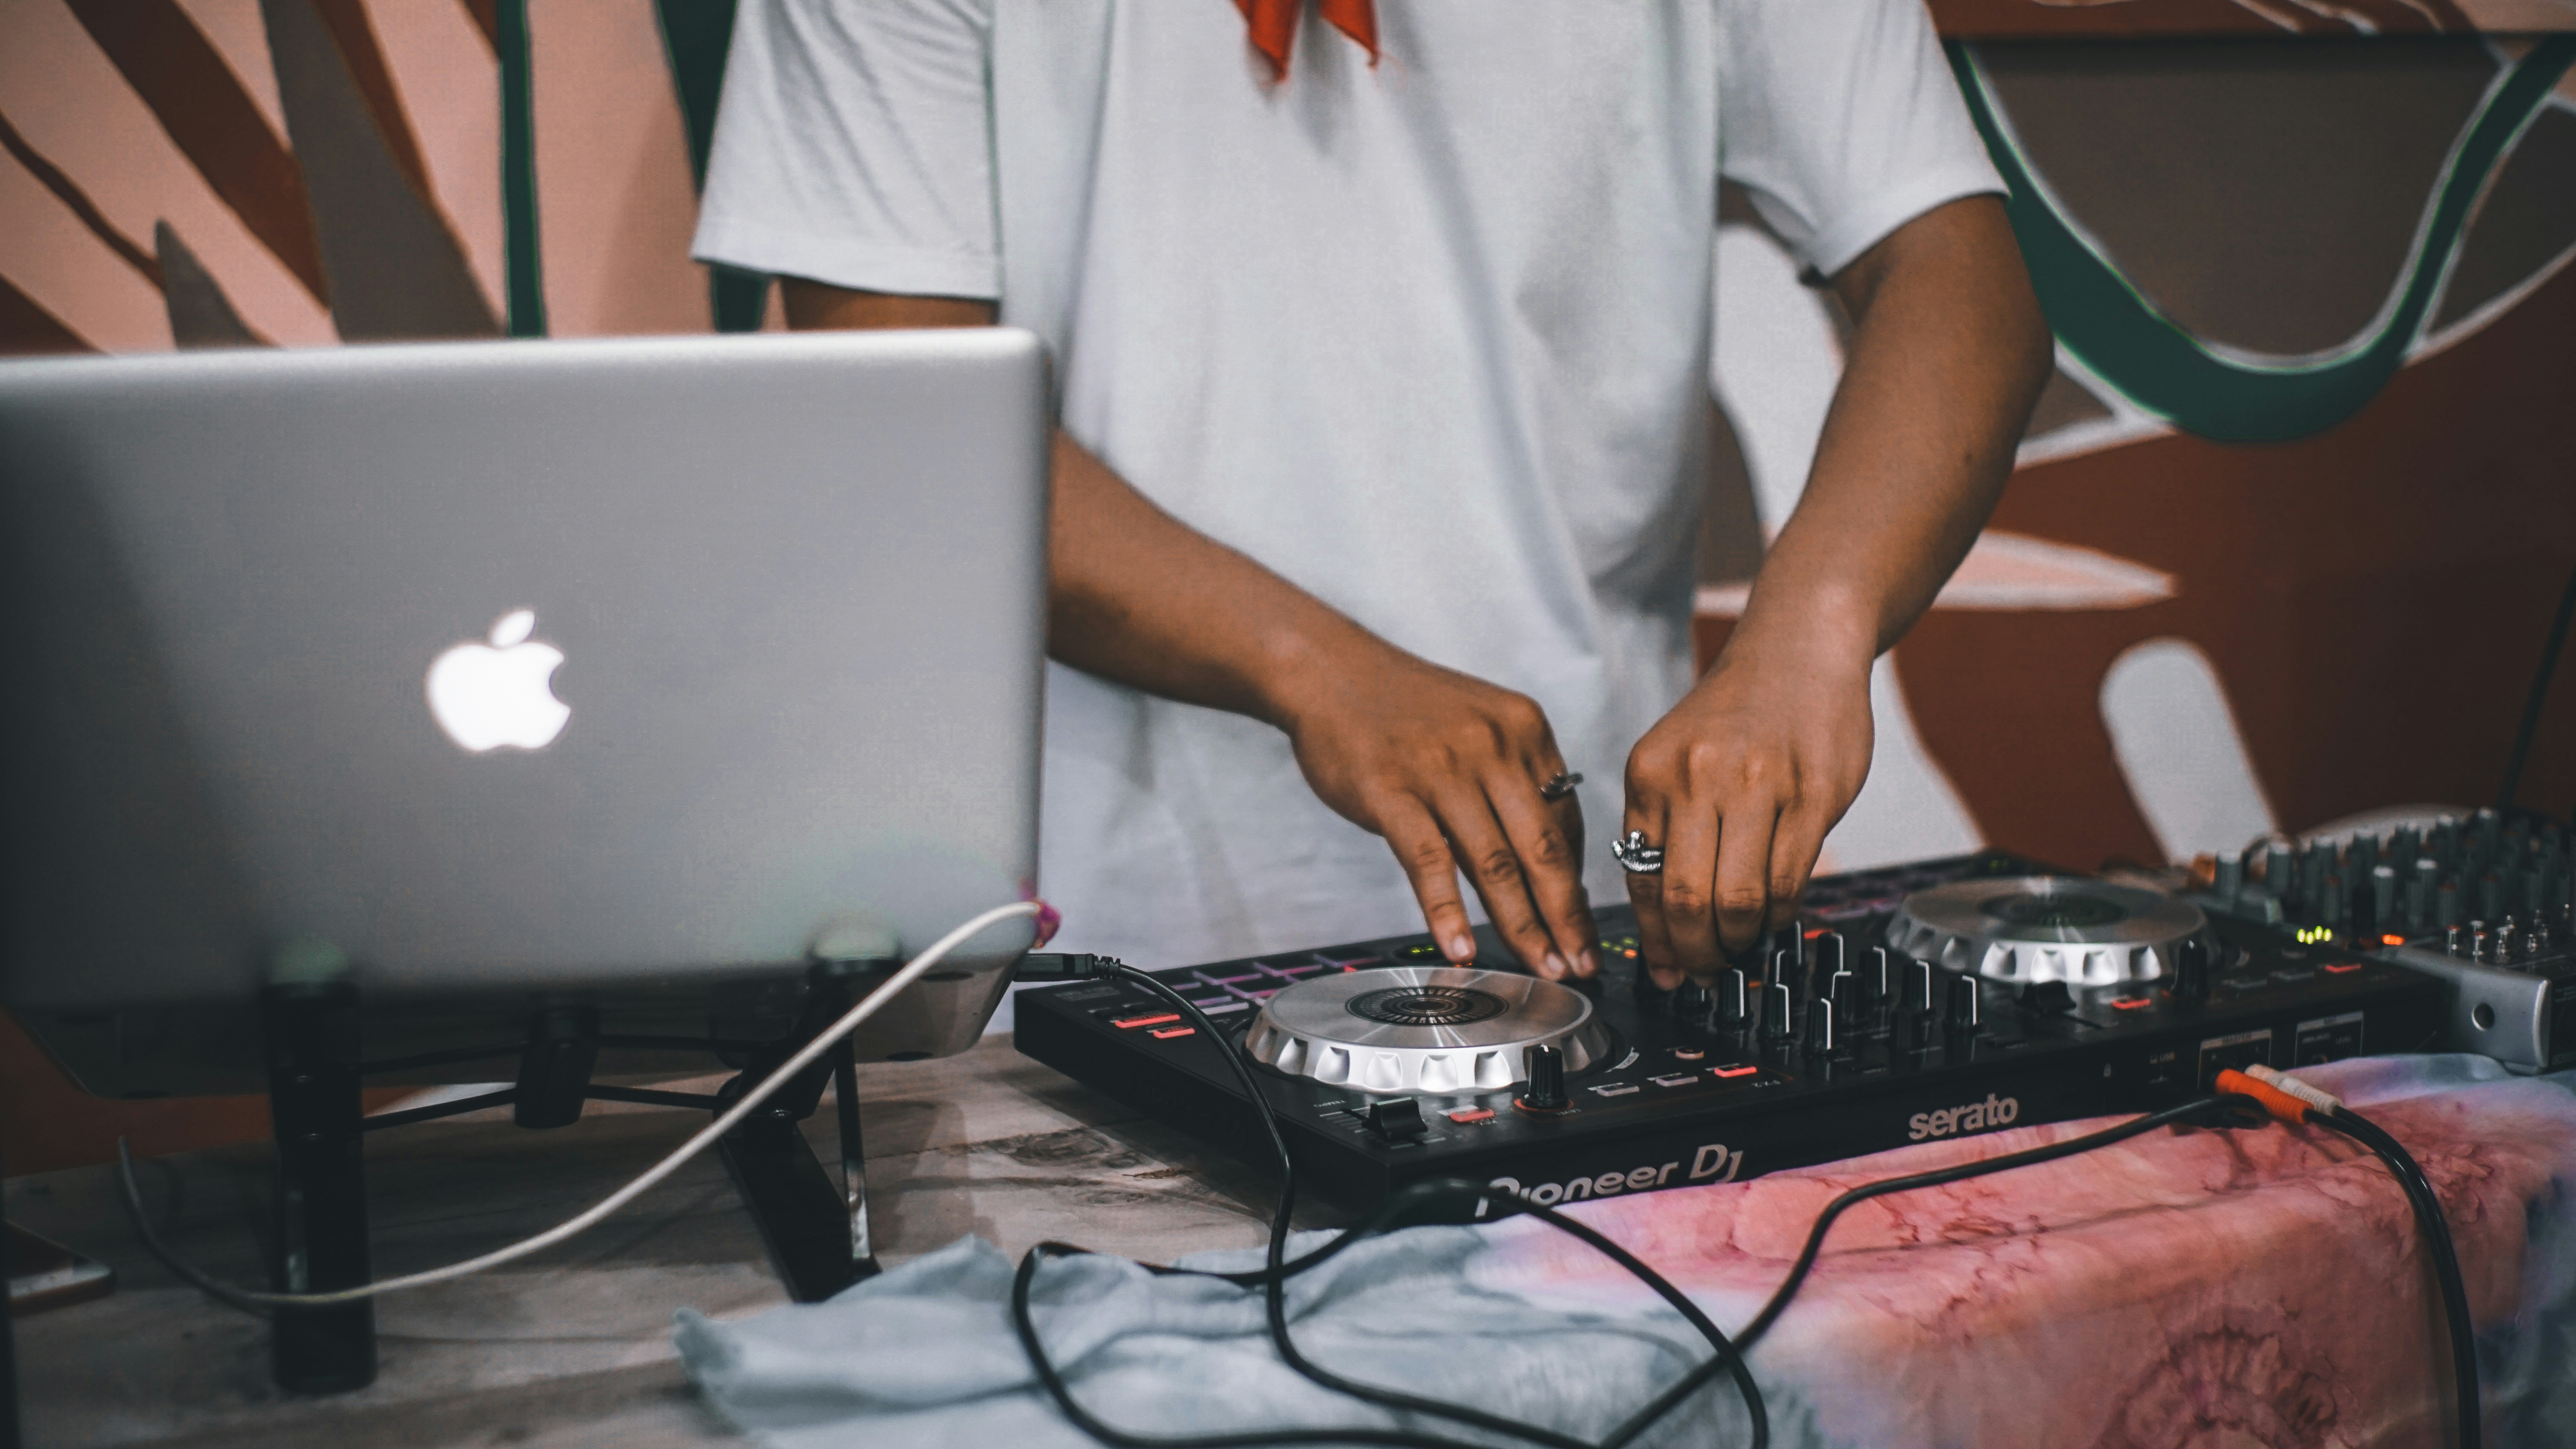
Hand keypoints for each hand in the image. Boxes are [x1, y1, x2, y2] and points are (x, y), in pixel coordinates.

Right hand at [1276, 642, 1597, 979]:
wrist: (1330, 671)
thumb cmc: (1405, 710)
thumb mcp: (1478, 728)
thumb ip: (1513, 787)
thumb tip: (1547, 866)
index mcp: (1523, 729)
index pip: (1566, 820)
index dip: (1576, 882)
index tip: (1582, 926)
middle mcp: (1491, 745)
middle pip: (1542, 848)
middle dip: (1567, 916)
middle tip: (1582, 965)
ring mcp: (1441, 769)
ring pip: (1494, 862)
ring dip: (1522, 924)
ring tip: (1541, 966)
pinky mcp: (1390, 791)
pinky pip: (1428, 862)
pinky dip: (1448, 911)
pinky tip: (1461, 947)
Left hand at [1622, 631, 1872, 985]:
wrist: (1798, 649)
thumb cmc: (1736, 712)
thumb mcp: (1675, 757)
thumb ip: (1665, 826)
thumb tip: (1663, 920)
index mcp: (1652, 772)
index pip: (1642, 879)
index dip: (1654, 939)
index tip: (1665, 970)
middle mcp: (1699, 777)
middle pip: (1687, 899)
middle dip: (1694, 953)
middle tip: (1704, 973)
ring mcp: (1758, 786)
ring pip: (1740, 900)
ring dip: (1740, 939)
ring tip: (1740, 947)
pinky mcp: (1813, 795)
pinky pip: (1788, 881)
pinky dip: (1778, 914)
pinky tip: (1772, 916)